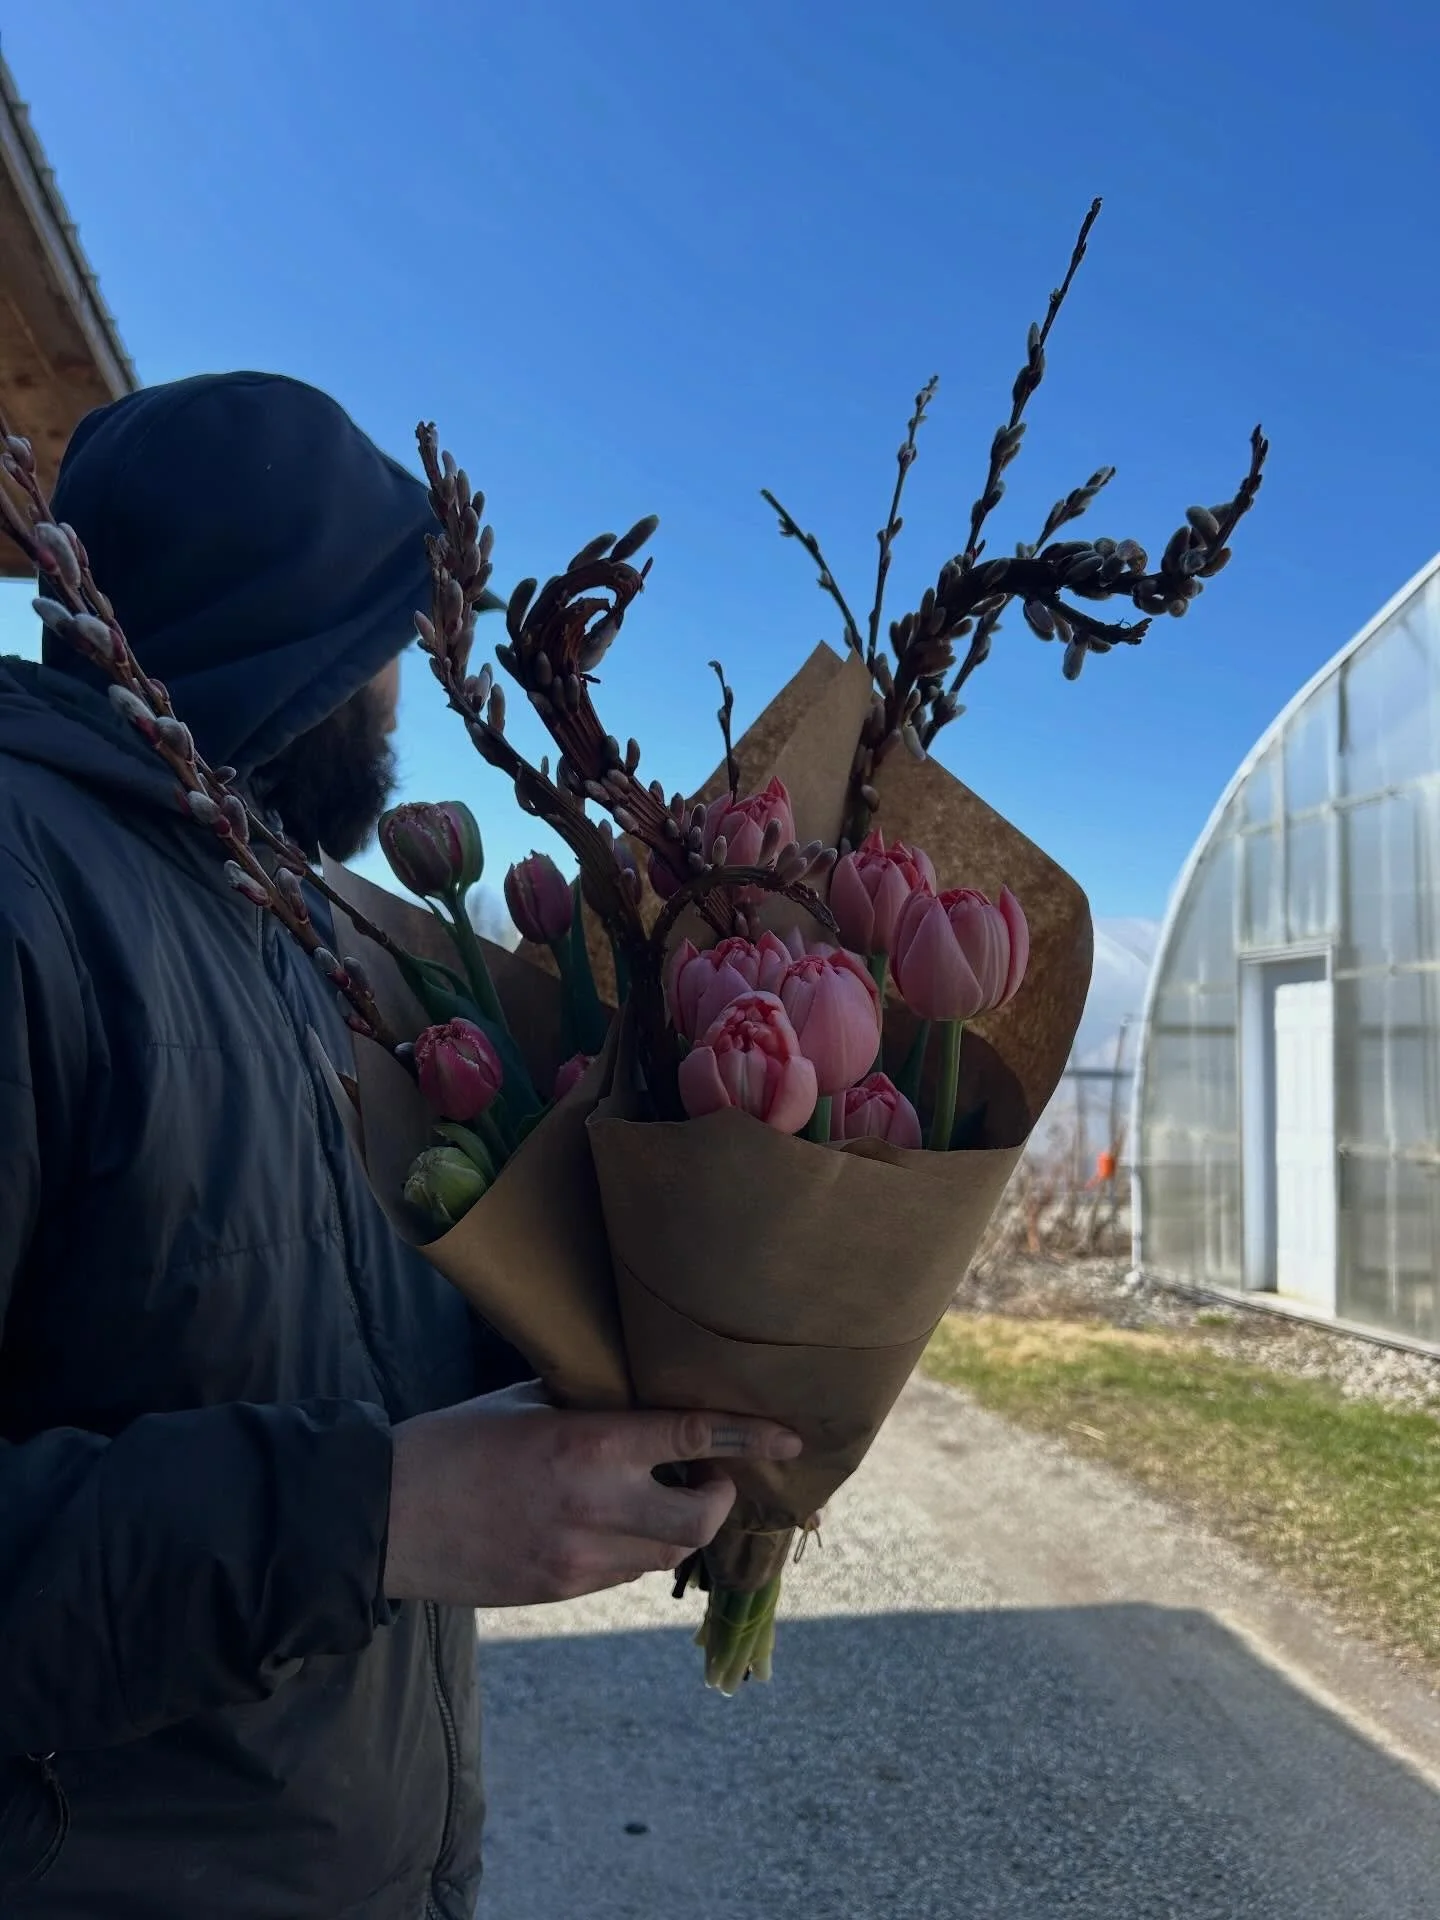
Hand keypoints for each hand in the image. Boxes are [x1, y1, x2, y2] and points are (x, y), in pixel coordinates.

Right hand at [382, 1383, 801, 1607]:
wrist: (386, 1516)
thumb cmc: (452, 1442)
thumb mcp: (526, 1401)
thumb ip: (587, 1403)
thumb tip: (637, 1394)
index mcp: (588, 1443)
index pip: (693, 1435)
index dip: (750, 1437)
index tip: (790, 1439)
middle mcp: (595, 1504)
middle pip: (700, 1517)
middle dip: (719, 1498)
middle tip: (710, 1475)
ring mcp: (579, 1557)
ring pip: (668, 1553)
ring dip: (680, 1526)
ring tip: (663, 1496)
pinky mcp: (560, 1591)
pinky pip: (625, 1573)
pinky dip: (637, 1548)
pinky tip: (615, 1523)